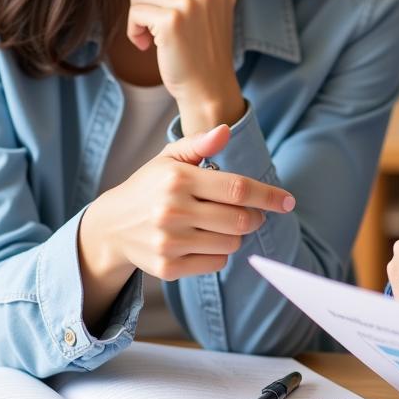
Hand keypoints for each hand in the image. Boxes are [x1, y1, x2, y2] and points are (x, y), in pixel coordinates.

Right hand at [80, 124, 295, 288]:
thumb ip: (200, 144)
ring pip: (231, 243)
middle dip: (256, 217)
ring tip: (222, 224)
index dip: (269, 196)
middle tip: (252, 214)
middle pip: (241, 220)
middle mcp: (172, 211)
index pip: (238, 188)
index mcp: (178, 179)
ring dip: (237, 235)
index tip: (288, 202)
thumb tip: (225, 130)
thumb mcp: (170, 158)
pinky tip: (204, 241)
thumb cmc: (150, 186)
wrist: (110, 226)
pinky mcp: (167, 268)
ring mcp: (169, 242)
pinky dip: (220, 254)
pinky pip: (216, 263)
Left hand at [126, 0, 243, 132]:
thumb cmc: (209, 45)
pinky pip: (135, 11)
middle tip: (157, 17)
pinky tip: (147, 44)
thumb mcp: (224, 4)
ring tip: (153, 33)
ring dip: (139, 15)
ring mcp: (189, 3)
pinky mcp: (171, 21)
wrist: (208, 85)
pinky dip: (135, 30)